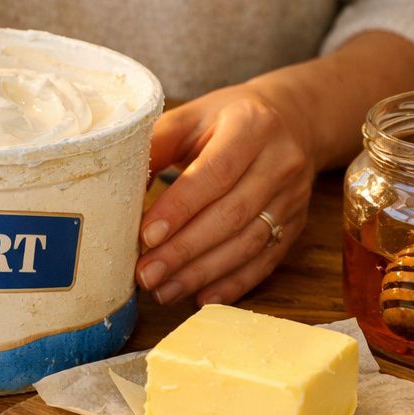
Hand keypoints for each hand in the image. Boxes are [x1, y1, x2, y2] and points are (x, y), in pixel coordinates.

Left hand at [135, 84, 315, 306]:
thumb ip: (156, 144)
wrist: (291, 121)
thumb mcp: (190, 116)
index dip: (179, 208)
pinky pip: (266, 261)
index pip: (215, 173)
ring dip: (203, 273)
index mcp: (251, 126)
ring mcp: (293, 197)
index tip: (145, 236)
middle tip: (146, 274)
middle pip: (231, 215)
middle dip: (184, 250)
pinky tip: (202, 297)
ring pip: (249, 244)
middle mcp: (280, 163)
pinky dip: (233, 284)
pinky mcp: (296, 225)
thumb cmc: (226, 119)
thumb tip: (118, 185)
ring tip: (163, 290)